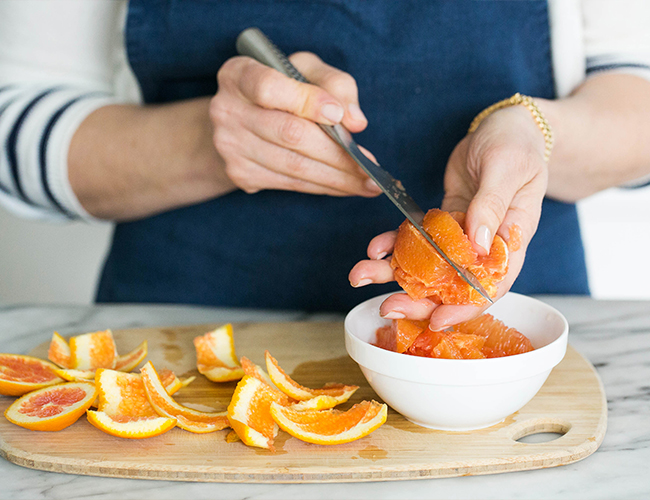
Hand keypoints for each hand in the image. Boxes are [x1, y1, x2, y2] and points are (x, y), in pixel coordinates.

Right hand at [209, 52, 381, 196]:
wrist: (238, 119)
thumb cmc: (281, 88)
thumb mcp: (305, 70)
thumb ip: (334, 84)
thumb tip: (355, 120)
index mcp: (239, 75)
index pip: (270, 89)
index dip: (308, 102)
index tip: (340, 116)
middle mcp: (227, 111)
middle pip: (289, 134)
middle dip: (337, 154)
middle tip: (370, 167)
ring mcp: (230, 147)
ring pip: (293, 167)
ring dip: (336, 179)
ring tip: (368, 184)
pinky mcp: (240, 174)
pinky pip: (290, 184)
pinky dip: (323, 187)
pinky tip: (346, 187)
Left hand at [349, 105, 548, 328]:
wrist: (503, 126)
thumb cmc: (516, 145)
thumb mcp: (507, 169)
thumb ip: (492, 206)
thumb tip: (478, 245)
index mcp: (510, 241)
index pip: (491, 285)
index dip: (464, 306)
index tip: (436, 319)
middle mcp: (484, 246)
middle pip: (452, 284)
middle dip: (418, 298)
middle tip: (387, 306)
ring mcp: (461, 236)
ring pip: (428, 265)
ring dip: (394, 273)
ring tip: (362, 275)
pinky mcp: (444, 222)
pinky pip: (417, 239)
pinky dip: (394, 243)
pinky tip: (375, 247)